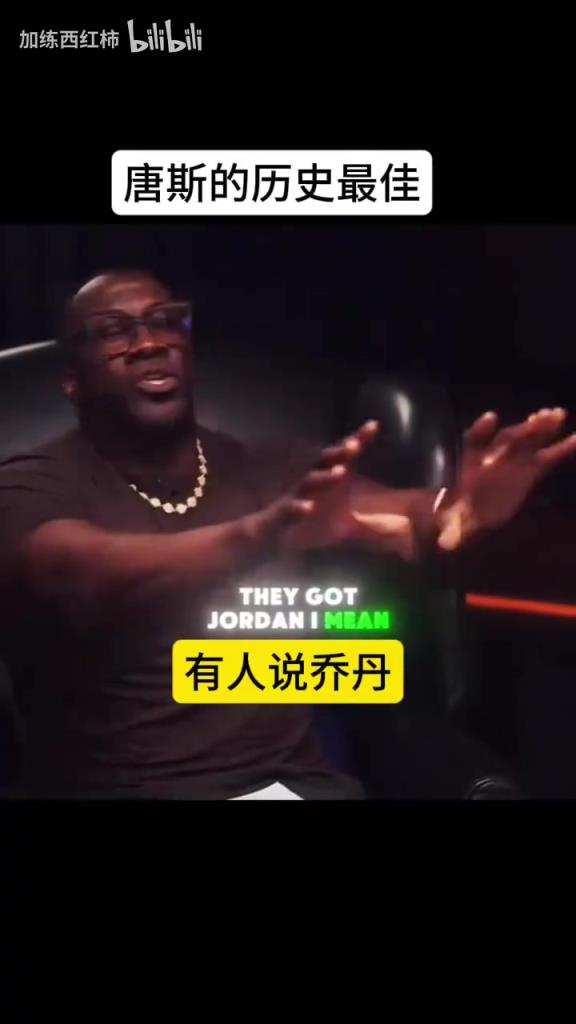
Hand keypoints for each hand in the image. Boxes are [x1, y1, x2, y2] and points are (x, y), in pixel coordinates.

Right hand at [251, 420, 380, 553]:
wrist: (268, 538)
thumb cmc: (307, 524)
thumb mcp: (340, 520)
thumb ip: (363, 515)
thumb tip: (393, 516)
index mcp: (324, 480)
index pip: (342, 457)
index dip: (357, 441)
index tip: (374, 426)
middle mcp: (309, 483)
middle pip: (325, 462)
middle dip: (340, 453)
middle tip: (356, 445)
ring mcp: (294, 498)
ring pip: (309, 483)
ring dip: (324, 477)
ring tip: (340, 472)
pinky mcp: (280, 517)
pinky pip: (288, 511)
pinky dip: (297, 508)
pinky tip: (308, 507)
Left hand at [436, 407, 575, 550]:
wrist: (470, 511)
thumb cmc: (460, 515)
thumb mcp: (454, 525)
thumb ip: (454, 531)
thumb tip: (447, 546)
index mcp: (473, 463)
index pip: (475, 442)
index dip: (482, 430)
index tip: (491, 419)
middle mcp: (494, 457)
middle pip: (509, 439)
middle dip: (522, 429)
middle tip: (538, 417)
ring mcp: (514, 460)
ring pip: (529, 440)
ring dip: (541, 427)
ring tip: (557, 414)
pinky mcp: (531, 469)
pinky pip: (548, 457)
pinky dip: (562, 448)